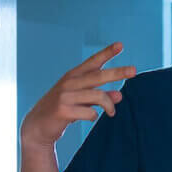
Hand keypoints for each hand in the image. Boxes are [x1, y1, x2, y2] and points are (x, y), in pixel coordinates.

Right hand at [20, 43, 135, 150]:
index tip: (120, 45)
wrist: (37, 126)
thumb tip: (120, 96)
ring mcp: (65, 95)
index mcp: (73, 76)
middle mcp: (69, 82)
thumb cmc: (62, 109)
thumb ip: (100, 96)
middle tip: (134, 70)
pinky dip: (94, 116)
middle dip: (118, 72)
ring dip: (109, 106)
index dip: (106, 53)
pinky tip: (90, 118)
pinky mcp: (63, 110)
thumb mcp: (81, 100)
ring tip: (111, 113)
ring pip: (98, 96)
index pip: (92, 62)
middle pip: (98, 76)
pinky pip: (90, 113)